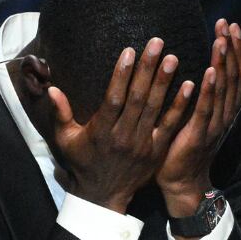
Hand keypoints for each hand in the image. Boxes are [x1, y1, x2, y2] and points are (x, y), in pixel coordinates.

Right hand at [47, 38, 195, 213]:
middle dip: (148, 69)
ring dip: (165, 82)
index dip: (122, 74)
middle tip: (158, 43)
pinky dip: (180, 106)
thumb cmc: (83, 163)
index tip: (130, 51)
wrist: (104, 196)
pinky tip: (189, 86)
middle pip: (138, 97)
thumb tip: (52, 88)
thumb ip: (60, 114)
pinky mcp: (157, 150)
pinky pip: (170, 126)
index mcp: (102, 130)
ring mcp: (143, 143)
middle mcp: (124, 135)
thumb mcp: (65, 140)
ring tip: (173, 58)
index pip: (114, 97)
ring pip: (155, 108)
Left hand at [157, 19, 240, 215]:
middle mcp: (227, 115)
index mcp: (227, 109)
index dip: (237, 49)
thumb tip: (199, 64)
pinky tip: (210, 71)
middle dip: (233, 48)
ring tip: (221, 39)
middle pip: (237, 76)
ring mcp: (216, 125)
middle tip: (227, 24)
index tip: (230, 25)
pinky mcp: (200, 135)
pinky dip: (211, 90)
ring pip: (226, 89)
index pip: (239, 73)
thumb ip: (202, 93)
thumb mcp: (196, 115)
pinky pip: (207, 109)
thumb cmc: (183, 146)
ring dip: (224, 62)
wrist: (181, 182)